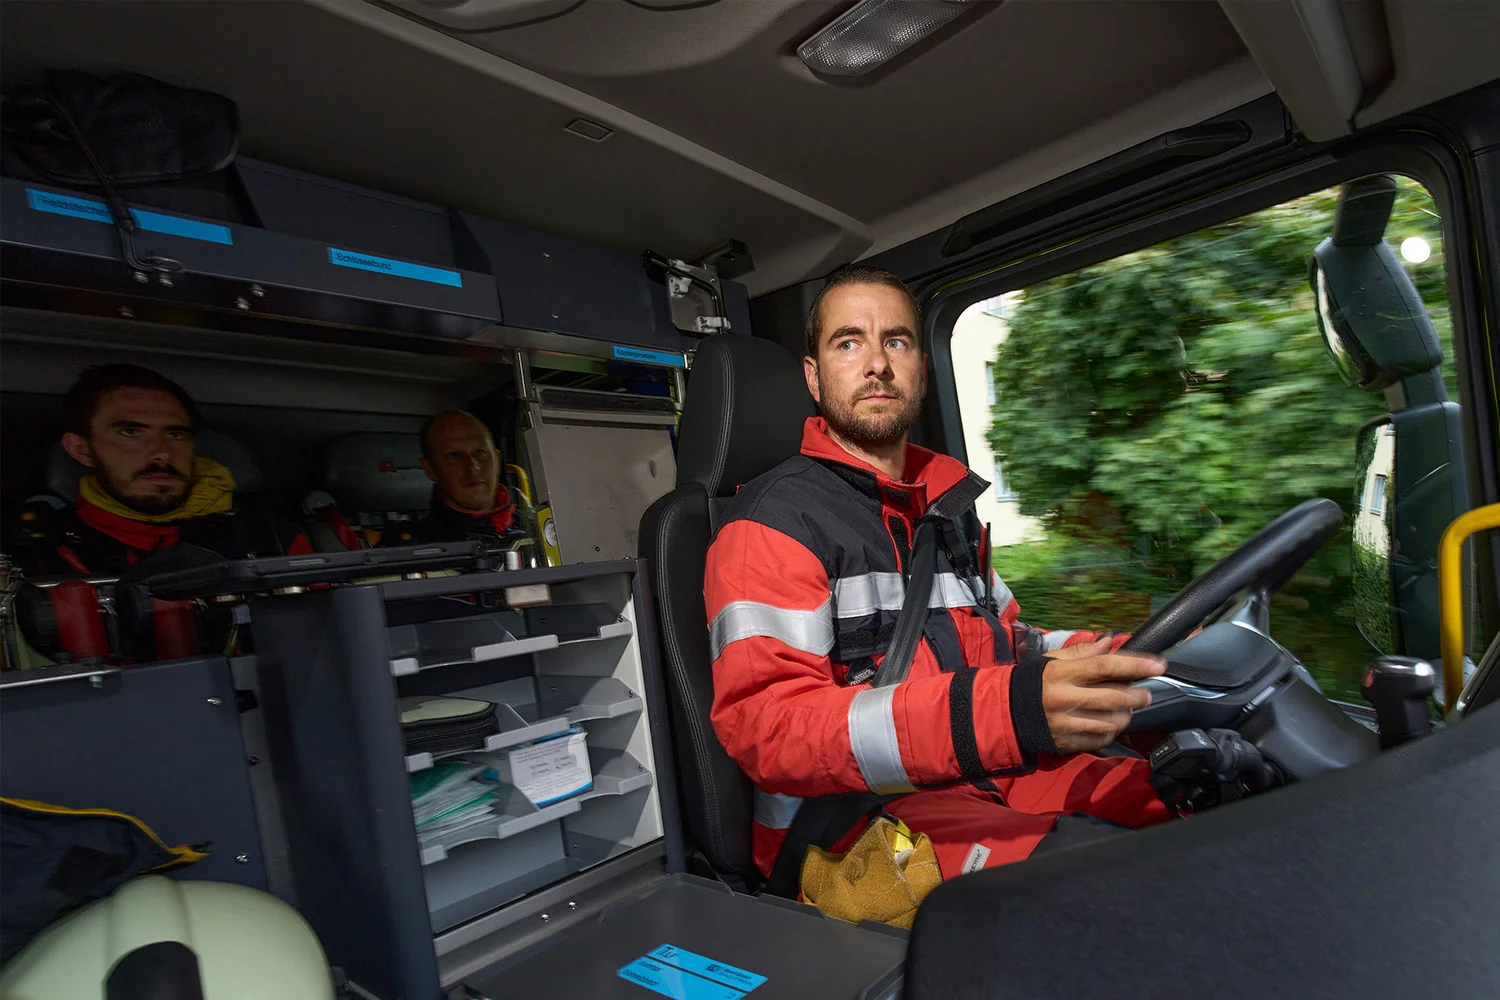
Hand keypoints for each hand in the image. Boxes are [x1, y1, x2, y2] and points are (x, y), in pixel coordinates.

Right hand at [1041, 637, 1165, 753]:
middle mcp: (1066, 698)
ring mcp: (1067, 723)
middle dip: (1137, 696)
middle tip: (1145, 693)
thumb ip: (1082, 653)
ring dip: (1126, 715)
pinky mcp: (1067, 742)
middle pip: (1114, 697)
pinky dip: (1111, 731)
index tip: (1158, 665)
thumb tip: (1109, 642)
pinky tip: (1108, 723)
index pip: (1105, 666)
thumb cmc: (1032, 682)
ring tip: (1126, 708)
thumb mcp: (1052, 660)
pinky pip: (1101, 739)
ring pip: (1112, 721)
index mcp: (1062, 673)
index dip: (1136, 665)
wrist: (1006, 713)